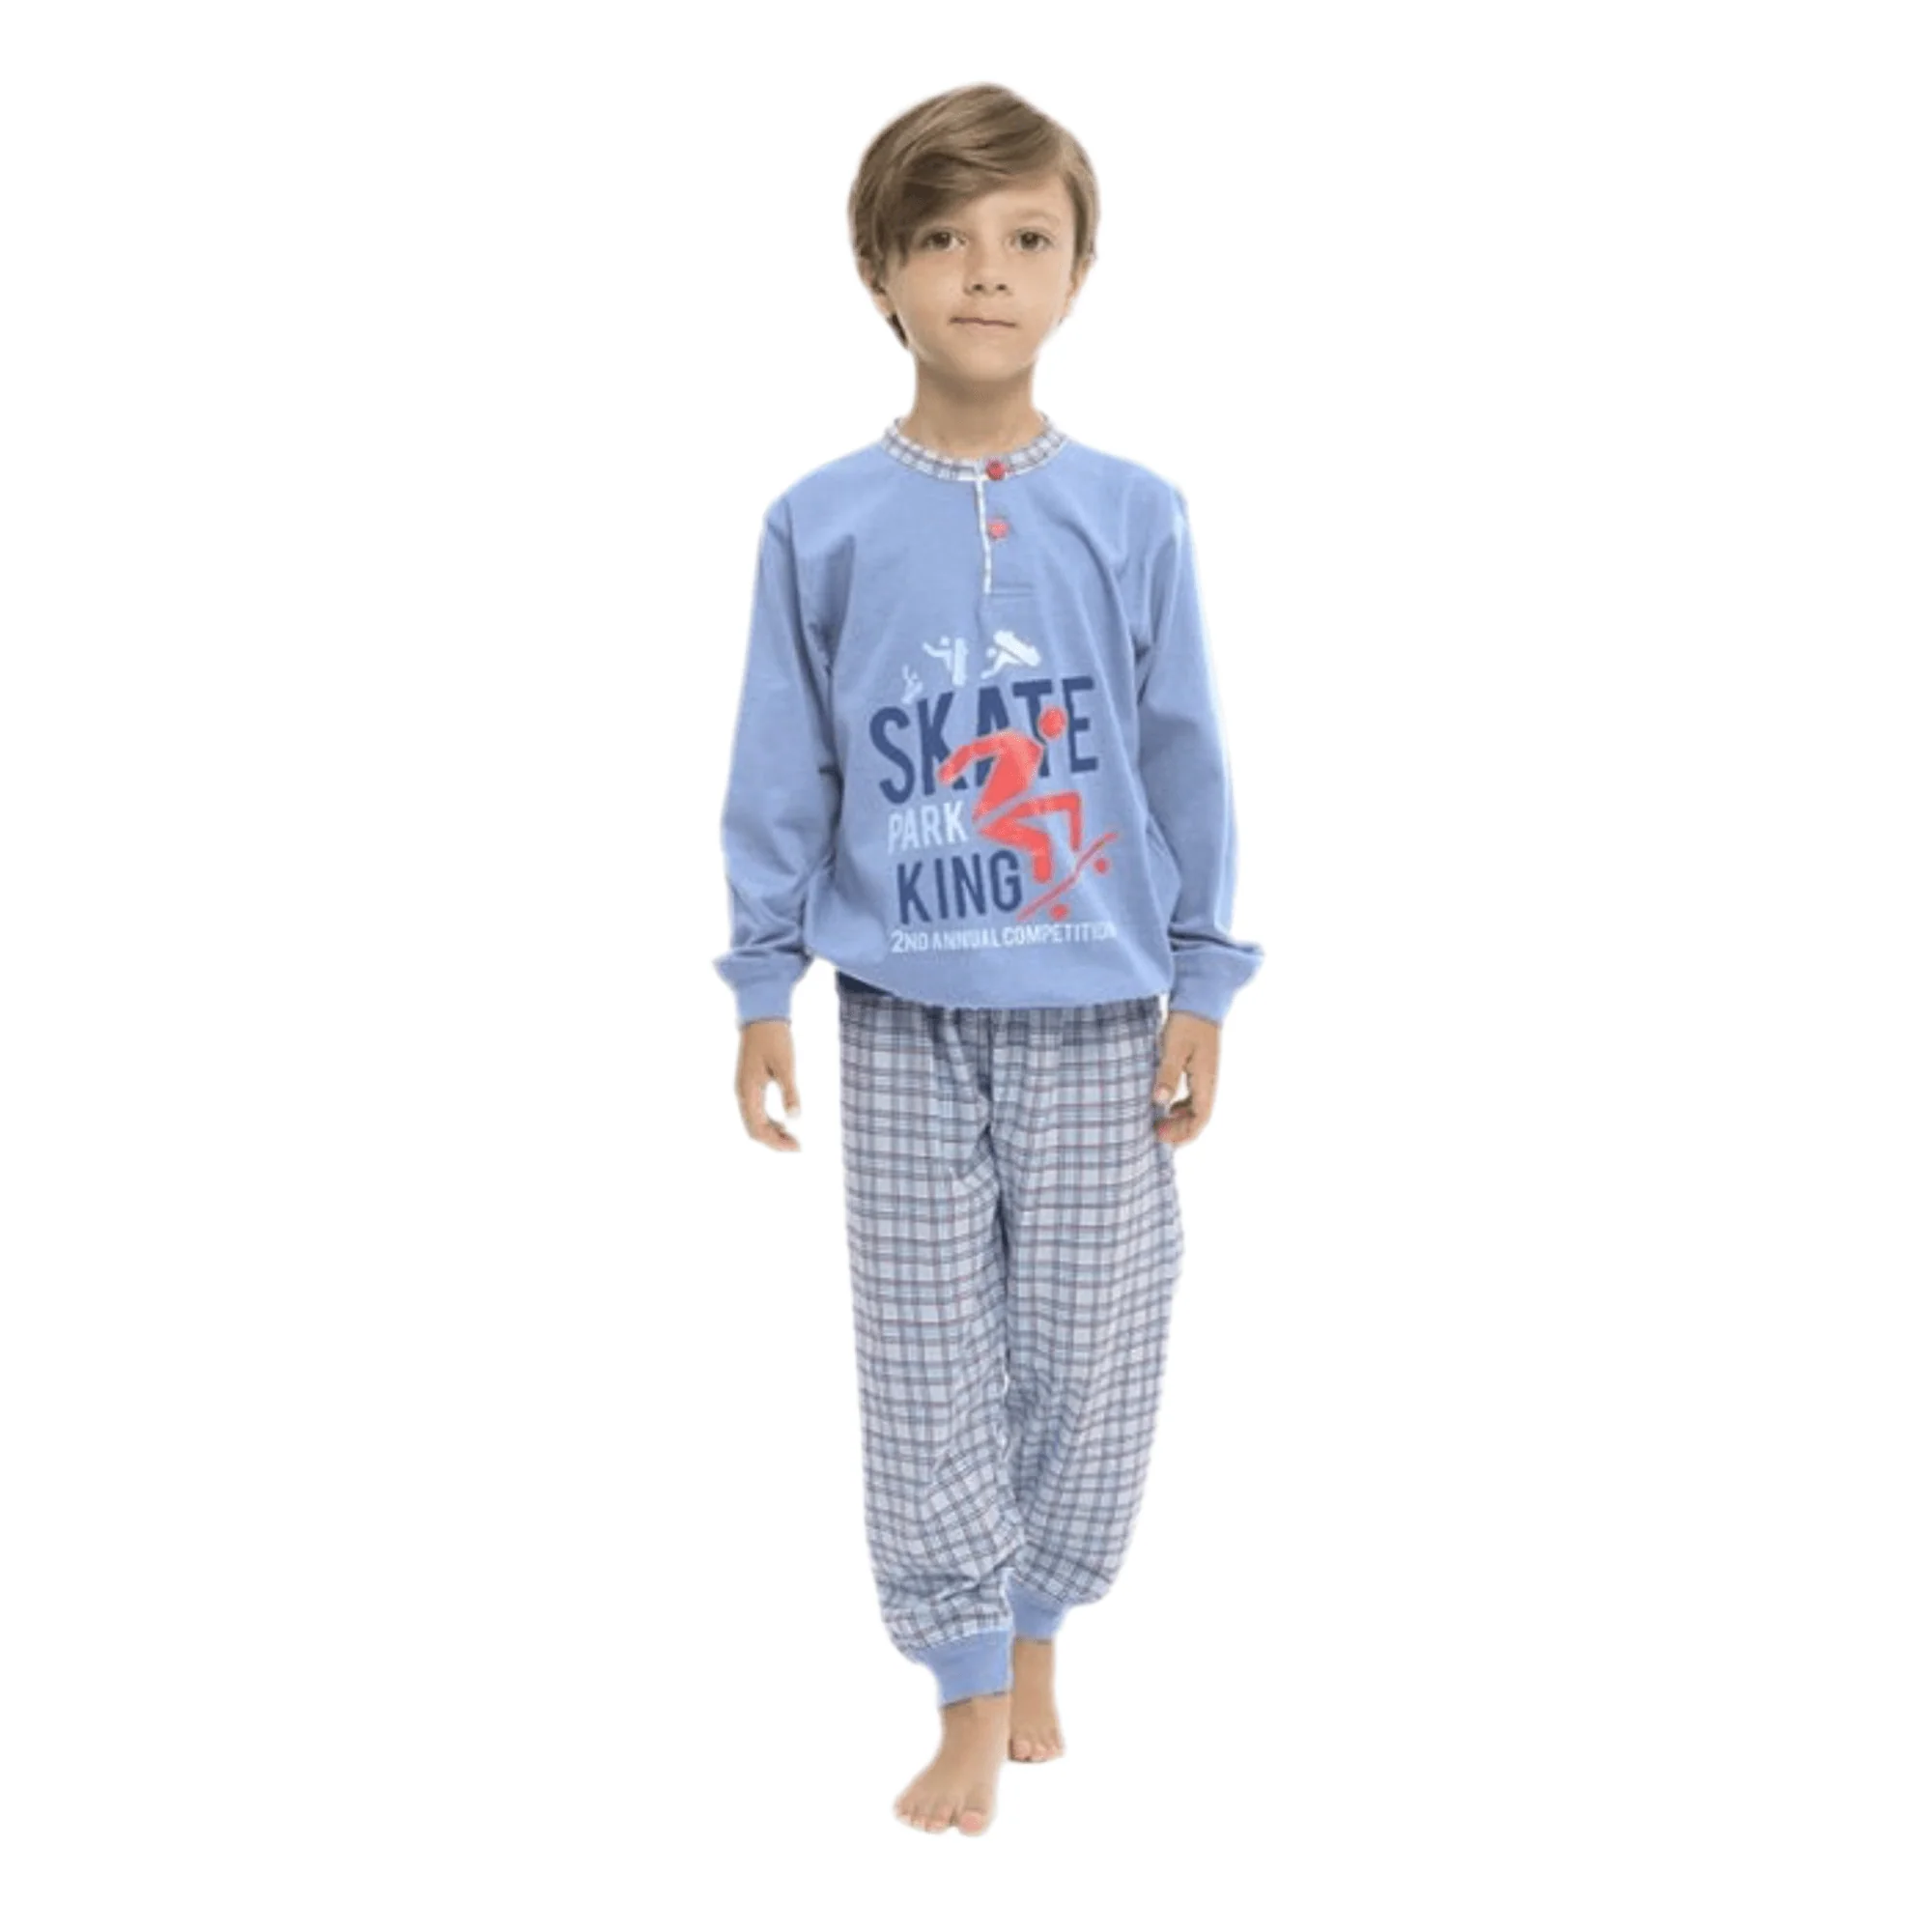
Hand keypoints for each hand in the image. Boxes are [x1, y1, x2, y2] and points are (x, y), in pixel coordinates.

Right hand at [737, 1018, 802, 1151]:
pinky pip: (755, 1111)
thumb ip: (790, 1092)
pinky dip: (768, 1122)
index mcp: (748, 1091)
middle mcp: (742, 1093)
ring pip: (753, 1122)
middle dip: (774, 1142)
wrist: (761, 1014)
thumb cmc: (774, 1037)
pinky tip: (784, 1123)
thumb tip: (795, 1119)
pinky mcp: (748, 1082)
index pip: (758, 1129)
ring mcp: (743, 1088)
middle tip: (798, 1146)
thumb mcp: (786, 1064)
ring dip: (772, 1133)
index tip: (798, 1147)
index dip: (776, 1143)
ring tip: (793, 1137)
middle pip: (753, 1130)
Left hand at [1152, 1008, 1219, 1144]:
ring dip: (1179, 1119)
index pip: (1200, 1117)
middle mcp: (1209, 1080)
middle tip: (1155, 1133)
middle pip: (1199, 1116)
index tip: (1161, 1136)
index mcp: (1206, 1079)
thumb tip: (1160, 1102)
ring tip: (1158, 1122)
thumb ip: (1167, 1074)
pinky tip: (1164, 1103)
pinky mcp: (1199, 1066)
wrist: (1200, 997)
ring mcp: (1205, 1074)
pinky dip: (1179, 1105)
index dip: (1183, 1133)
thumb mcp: (1174, 1047)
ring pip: (1195, 1107)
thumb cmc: (1187, 1022)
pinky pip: (1192, 1095)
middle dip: (1180, 1130)